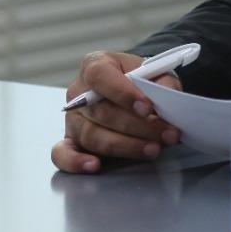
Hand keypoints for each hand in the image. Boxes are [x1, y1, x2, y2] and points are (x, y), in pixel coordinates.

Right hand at [50, 51, 183, 172]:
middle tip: (166, 133)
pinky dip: (75, 162)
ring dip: (126, 146)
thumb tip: (167, 98)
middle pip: (102, 112)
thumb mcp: (156, 73)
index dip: (123, 93)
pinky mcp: (71, 141)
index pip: (101, 76)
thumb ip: (163, 82)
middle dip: (138, 126)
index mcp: (95, 65)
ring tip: (153, 149)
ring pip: (93, 136)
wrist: (134, 92)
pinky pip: (63, 154)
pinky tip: (94, 165)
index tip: (147, 108)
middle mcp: (78, 92)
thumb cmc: (142, 80)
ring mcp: (72, 118)